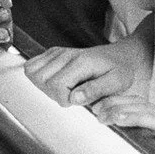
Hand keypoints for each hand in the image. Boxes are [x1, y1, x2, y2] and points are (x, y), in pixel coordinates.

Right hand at [24, 40, 143, 108]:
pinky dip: (39, 78)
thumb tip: (74, 98)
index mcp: (81, 62)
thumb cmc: (121, 70)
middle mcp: (66, 55)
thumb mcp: (117, 83)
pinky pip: (32, 66)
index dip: (63, 99)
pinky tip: (57, 82)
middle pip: (41, 80)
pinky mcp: (53, 53)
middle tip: (71, 95)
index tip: (77, 100)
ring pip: (33, 73)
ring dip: (45, 87)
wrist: (122, 57)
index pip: (55, 85)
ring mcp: (57, 53)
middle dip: (53, 94)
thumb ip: (96, 90)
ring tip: (65, 89)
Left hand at [91, 95, 154, 153]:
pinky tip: (119, 120)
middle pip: (135, 102)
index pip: (135, 104)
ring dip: (118, 109)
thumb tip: (124, 150)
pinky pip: (152, 121)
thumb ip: (148, 144)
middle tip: (92, 109)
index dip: (115, 103)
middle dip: (112, 103)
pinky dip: (134, 118)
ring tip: (101, 114)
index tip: (97, 108)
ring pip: (141, 108)